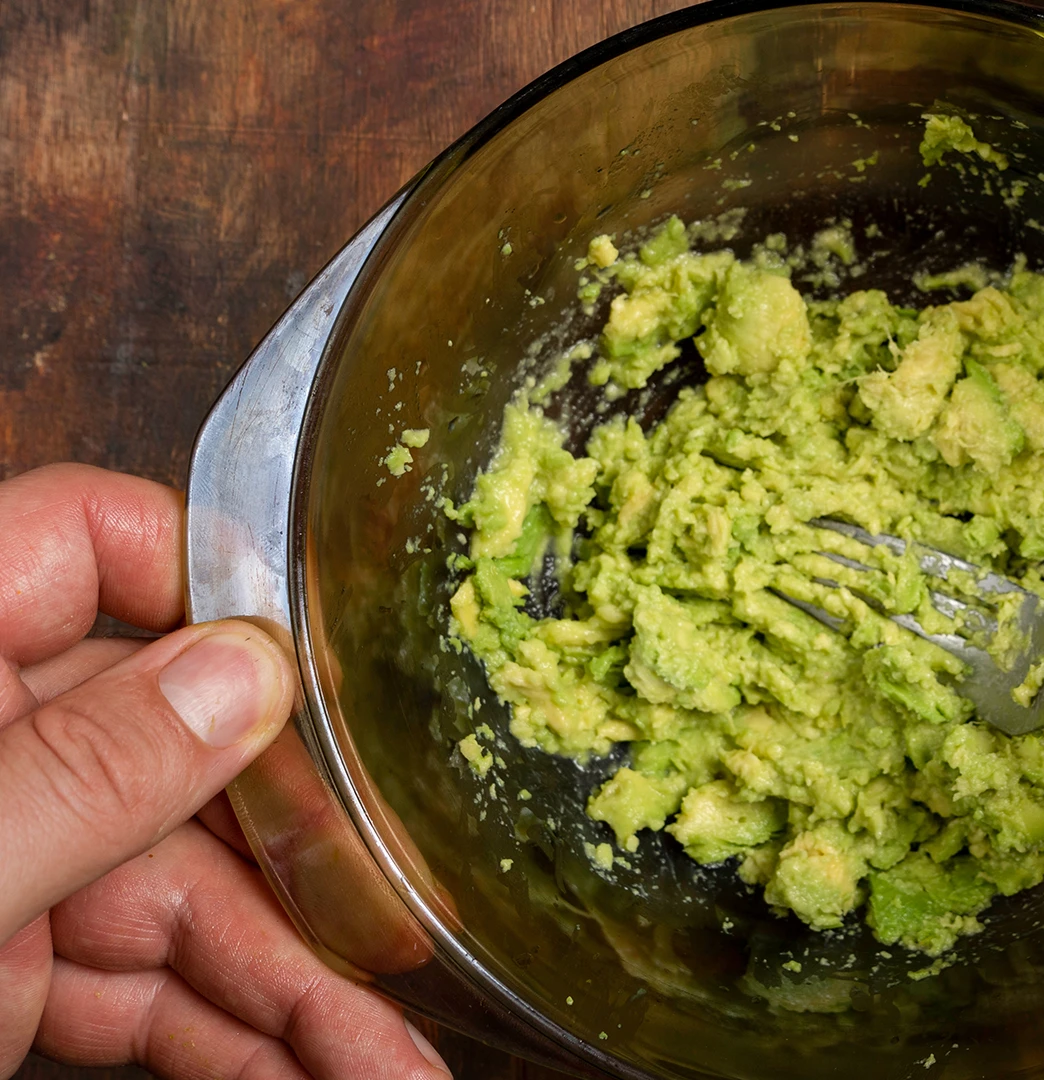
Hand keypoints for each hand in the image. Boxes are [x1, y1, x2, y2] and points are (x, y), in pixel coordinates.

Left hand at [0, 464, 450, 1079]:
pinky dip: (245, 1037)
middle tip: (412, 934)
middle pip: (191, 759)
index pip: (89, 543)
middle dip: (317, 868)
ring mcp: (14, 862)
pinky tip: (329, 1070)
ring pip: (196, 898)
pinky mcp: (18, 972)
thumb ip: (85, 770)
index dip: (217, 575)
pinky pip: (158, 988)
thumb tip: (244, 671)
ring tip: (393, 1067)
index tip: (338, 655)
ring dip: (306, 989)